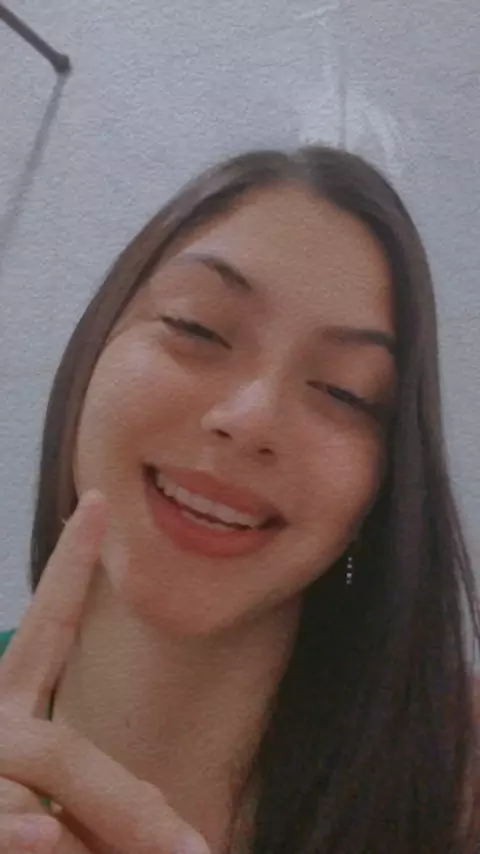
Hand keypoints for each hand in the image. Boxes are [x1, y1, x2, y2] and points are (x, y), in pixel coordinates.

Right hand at [0, 489, 209, 853]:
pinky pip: (5, 826)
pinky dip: (25, 836)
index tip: (97, 504)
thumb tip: (183, 838)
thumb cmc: (34, 838)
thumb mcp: (78, 813)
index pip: (50, 625)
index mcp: (12, 703)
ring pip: (40, 798)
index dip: (70, 566)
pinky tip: (45, 837)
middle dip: (128, 809)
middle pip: (63, 753)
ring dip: (92, 844)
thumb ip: (115, 802)